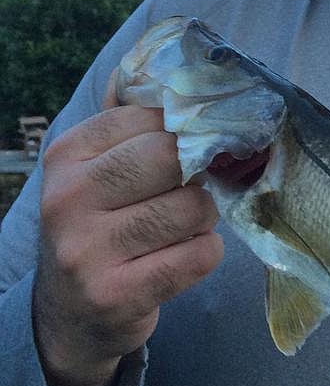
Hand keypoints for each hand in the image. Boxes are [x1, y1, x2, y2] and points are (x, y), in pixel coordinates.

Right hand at [33, 102, 222, 385]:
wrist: (69, 316)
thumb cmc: (101, 227)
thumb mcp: (98, 170)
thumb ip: (133, 122)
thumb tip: (177, 69)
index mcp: (67, 154)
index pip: (151, 118)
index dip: (190, 130)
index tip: (205, 143)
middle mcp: (69, 198)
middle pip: (173, 158)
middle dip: (201, 172)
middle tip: (200, 187)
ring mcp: (88, 249)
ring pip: (193, 207)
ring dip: (204, 217)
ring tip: (184, 228)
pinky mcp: (117, 294)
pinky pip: (199, 255)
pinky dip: (206, 253)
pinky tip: (184, 257)